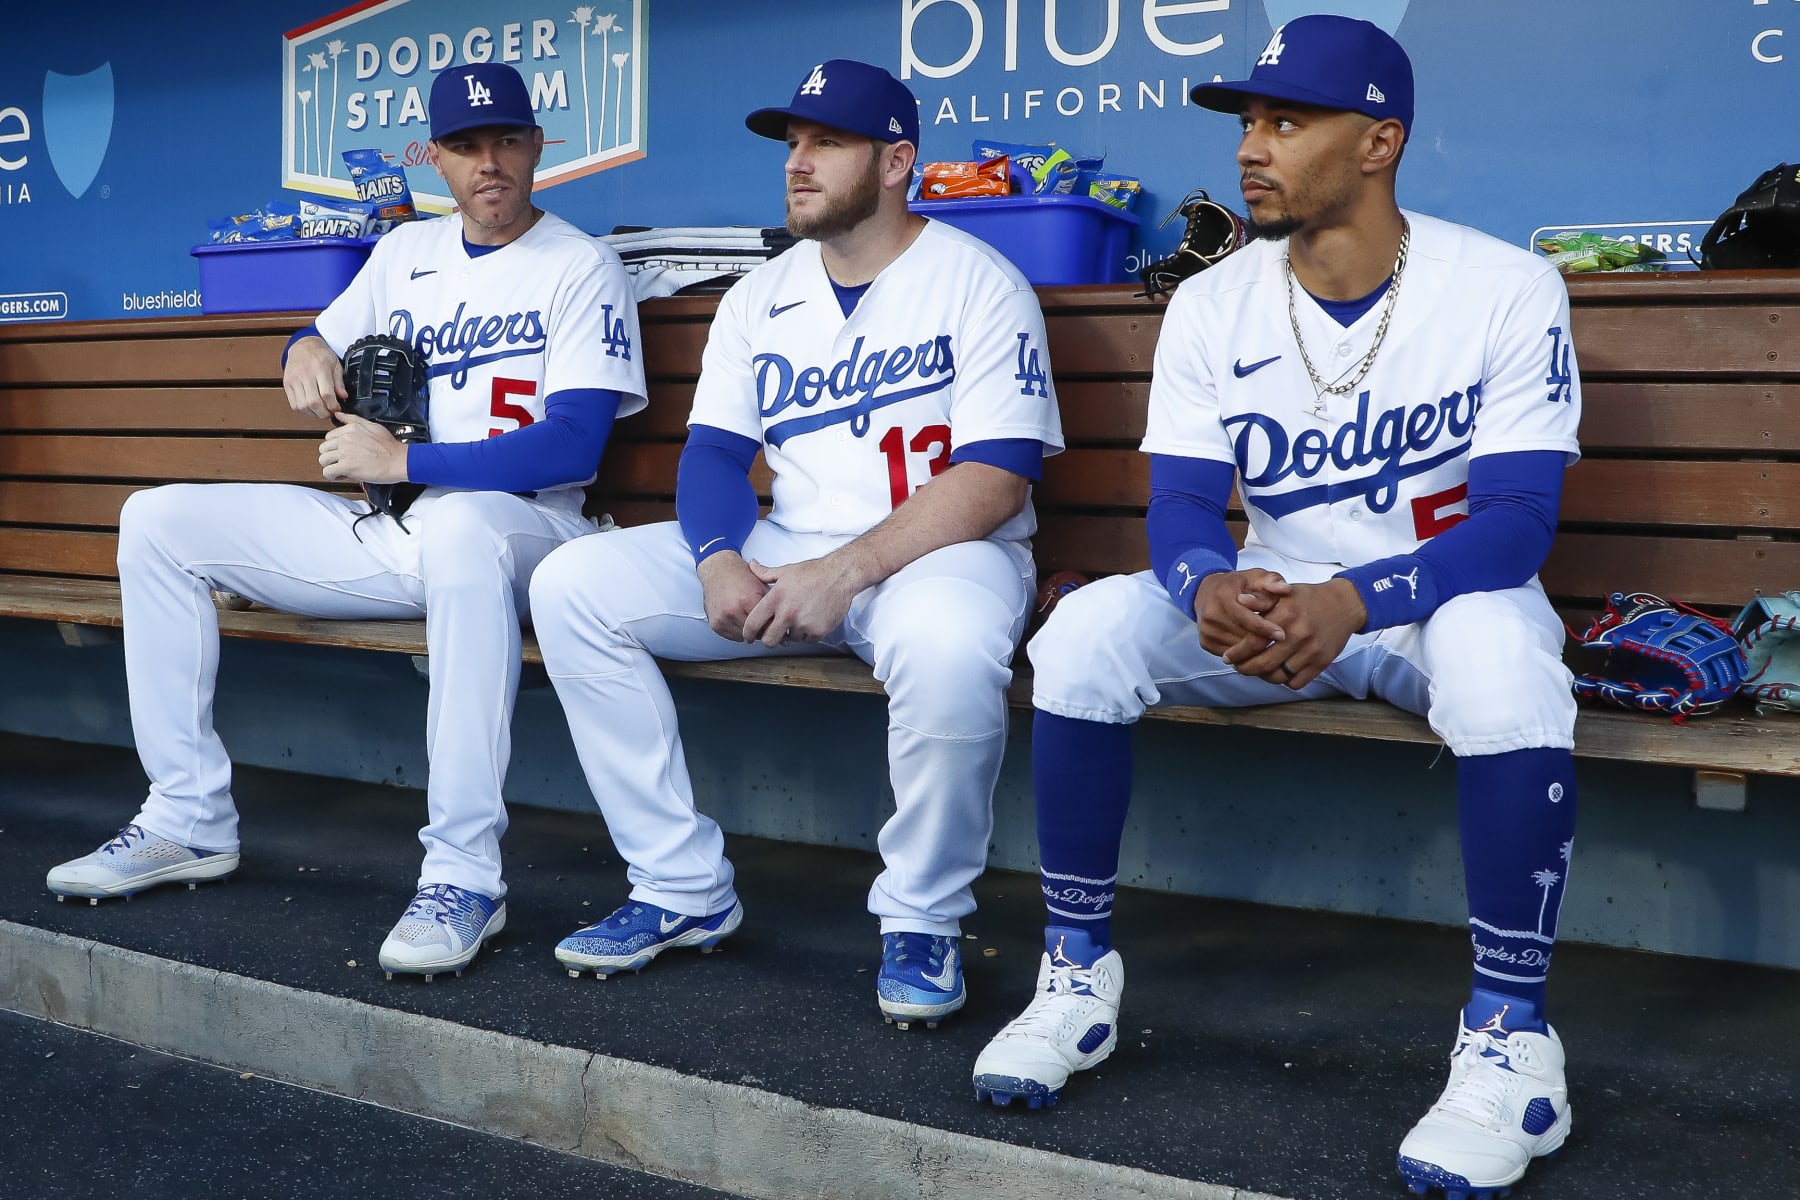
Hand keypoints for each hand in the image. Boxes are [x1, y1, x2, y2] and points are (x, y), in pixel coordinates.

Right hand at [284, 335, 345, 418]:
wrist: (303, 345)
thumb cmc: (321, 354)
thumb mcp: (336, 365)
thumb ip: (339, 382)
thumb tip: (343, 397)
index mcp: (320, 368)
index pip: (326, 394)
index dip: (333, 406)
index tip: (337, 409)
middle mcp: (305, 374)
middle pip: (313, 402)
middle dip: (324, 413)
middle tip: (330, 413)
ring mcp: (294, 380)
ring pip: (302, 405)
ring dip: (313, 413)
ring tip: (321, 412)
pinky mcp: (287, 384)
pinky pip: (293, 404)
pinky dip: (303, 410)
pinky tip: (311, 408)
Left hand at [320, 413, 407, 483]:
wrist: (399, 460)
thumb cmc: (390, 447)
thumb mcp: (372, 426)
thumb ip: (353, 419)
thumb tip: (339, 414)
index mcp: (351, 429)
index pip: (329, 437)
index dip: (334, 447)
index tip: (342, 452)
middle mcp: (346, 439)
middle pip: (323, 448)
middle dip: (330, 457)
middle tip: (340, 462)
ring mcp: (345, 453)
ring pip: (323, 460)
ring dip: (330, 466)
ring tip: (340, 470)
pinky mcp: (347, 466)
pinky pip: (328, 472)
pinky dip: (332, 476)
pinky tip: (341, 476)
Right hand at [697, 551, 768, 641]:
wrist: (719, 570)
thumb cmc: (740, 576)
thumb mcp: (762, 585)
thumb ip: (771, 604)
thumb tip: (783, 619)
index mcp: (747, 600)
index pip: (767, 625)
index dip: (774, 625)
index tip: (776, 624)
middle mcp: (733, 611)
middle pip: (756, 633)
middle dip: (762, 629)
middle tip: (763, 622)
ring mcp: (723, 619)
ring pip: (744, 637)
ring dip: (749, 632)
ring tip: (749, 618)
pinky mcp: (716, 624)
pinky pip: (732, 637)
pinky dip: (738, 631)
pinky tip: (740, 619)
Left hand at [740, 548, 871, 647]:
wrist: (840, 575)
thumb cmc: (813, 572)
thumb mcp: (786, 571)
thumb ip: (765, 573)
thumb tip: (751, 564)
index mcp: (776, 599)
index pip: (753, 623)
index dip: (747, 633)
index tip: (748, 637)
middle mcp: (788, 613)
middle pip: (769, 640)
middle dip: (768, 640)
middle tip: (773, 635)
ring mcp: (803, 624)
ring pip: (790, 640)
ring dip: (791, 634)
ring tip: (798, 619)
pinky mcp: (818, 631)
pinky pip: (807, 640)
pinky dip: (807, 633)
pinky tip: (811, 619)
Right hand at [1197, 568, 1291, 662]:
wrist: (1208, 592)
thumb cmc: (1238, 585)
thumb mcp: (1256, 577)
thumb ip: (1272, 581)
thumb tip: (1285, 589)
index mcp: (1222, 596)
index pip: (1245, 618)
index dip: (1264, 627)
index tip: (1282, 635)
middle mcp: (1210, 614)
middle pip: (1241, 636)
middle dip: (1262, 640)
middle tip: (1281, 643)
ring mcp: (1206, 630)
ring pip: (1237, 649)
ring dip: (1254, 650)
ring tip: (1270, 646)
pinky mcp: (1205, 642)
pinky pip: (1230, 655)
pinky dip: (1244, 655)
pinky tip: (1255, 649)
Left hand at [1229, 578, 1367, 689]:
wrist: (1345, 604)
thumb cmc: (1309, 598)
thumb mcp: (1285, 593)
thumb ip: (1261, 598)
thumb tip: (1240, 600)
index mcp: (1286, 615)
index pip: (1254, 641)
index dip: (1237, 652)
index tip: (1228, 656)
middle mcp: (1299, 634)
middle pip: (1263, 664)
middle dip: (1245, 669)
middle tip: (1238, 667)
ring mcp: (1312, 650)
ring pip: (1278, 676)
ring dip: (1264, 676)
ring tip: (1257, 670)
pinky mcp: (1322, 662)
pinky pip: (1296, 682)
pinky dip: (1285, 680)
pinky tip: (1279, 671)